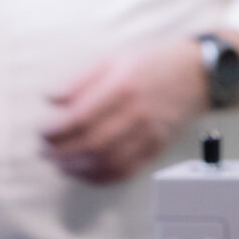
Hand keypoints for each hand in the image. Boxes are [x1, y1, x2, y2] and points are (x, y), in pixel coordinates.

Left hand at [40, 37, 218, 185]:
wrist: (196, 77)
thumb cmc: (151, 65)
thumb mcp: (113, 60)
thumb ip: (80, 80)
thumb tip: (50, 99)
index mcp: (122, 87)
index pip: (82, 117)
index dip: (58, 130)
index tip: (42, 133)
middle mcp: (136, 113)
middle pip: (92, 143)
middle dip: (62, 152)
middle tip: (45, 153)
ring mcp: (148, 135)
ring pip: (107, 161)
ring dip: (78, 168)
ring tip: (60, 165)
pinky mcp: (156, 149)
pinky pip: (126, 171)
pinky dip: (101, 178)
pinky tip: (85, 174)